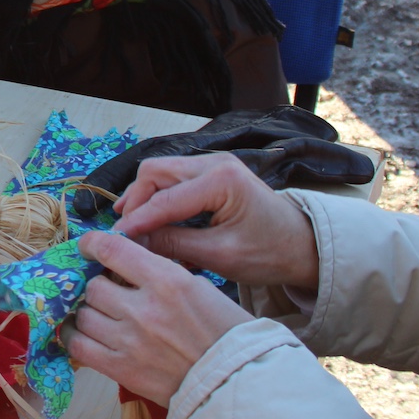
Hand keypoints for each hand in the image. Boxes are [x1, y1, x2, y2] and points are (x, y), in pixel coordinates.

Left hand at [65, 230, 252, 405]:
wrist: (237, 383)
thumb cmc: (225, 333)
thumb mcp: (199, 288)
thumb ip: (159, 274)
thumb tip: (123, 267)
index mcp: (167, 281)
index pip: (111, 249)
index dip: (91, 245)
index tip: (87, 247)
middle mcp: (143, 309)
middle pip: (93, 285)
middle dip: (97, 286)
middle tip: (105, 291)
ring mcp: (129, 341)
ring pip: (84, 314)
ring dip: (87, 311)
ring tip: (97, 313)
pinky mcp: (122, 370)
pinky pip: (79, 346)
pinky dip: (75, 336)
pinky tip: (82, 333)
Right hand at [111, 155, 320, 290]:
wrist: (304, 246)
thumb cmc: (270, 254)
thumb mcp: (221, 256)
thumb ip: (174, 245)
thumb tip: (133, 241)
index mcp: (222, 180)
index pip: (165, 198)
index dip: (137, 219)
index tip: (114, 239)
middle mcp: (215, 163)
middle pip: (156, 172)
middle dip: (136, 201)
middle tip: (125, 232)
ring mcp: (214, 164)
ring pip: (162, 173)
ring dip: (145, 198)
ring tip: (134, 227)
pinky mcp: (213, 173)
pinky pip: (174, 180)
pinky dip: (159, 198)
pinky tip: (152, 220)